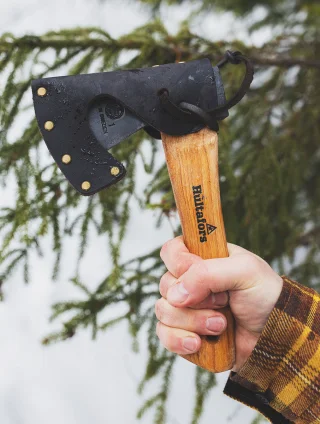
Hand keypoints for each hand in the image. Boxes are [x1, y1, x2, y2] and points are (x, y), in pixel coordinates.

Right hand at [155, 236, 282, 370]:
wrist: (277, 337)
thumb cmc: (265, 297)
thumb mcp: (245, 271)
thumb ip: (207, 274)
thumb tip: (175, 294)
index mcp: (203, 259)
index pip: (171, 251)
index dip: (178, 262)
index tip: (195, 271)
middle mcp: (191, 283)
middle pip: (165, 284)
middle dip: (194, 299)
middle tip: (223, 302)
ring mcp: (186, 309)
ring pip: (164, 311)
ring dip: (194, 322)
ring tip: (221, 325)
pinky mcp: (185, 334)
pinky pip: (164, 336)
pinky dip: (180, 341)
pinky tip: (199, 343)